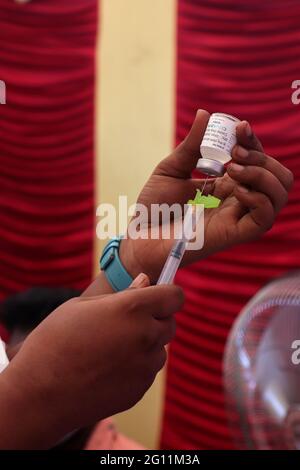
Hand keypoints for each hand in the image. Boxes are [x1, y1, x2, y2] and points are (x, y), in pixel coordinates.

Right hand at [0, 277, 183, 448]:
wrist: (39, 393)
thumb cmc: (55, 341)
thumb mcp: (82, 305)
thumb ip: (122, 293)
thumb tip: (145, 281)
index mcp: (132, 309)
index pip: (175, 296)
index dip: (167, 294)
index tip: (157, 296)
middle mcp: (145, 336)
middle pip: (170, 323)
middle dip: (156, 320)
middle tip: (127, 322)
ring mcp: (144, 366)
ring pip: (160, 349)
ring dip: (146, 345)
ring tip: (112, 348)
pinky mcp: (140, 389)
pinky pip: (147, 371)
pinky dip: (136, 367)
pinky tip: (108, 368)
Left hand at [120, 110, 293, 281]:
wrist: (139, 236)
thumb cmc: (153, 207)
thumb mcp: (171, 169)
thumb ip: (191, 145)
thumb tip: (204, 113)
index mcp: (227, 186)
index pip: (257, 161)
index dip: (254, 141)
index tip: (239, 127)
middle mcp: (238, 201)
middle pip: (277, 177)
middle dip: (262, 157)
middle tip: (234, 153)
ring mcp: (238, 218)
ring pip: (279, 195)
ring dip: (262, 174)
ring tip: (234, 170)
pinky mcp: (234, 235)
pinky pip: (264, 217)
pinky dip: (257, 197)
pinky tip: (233, 190)